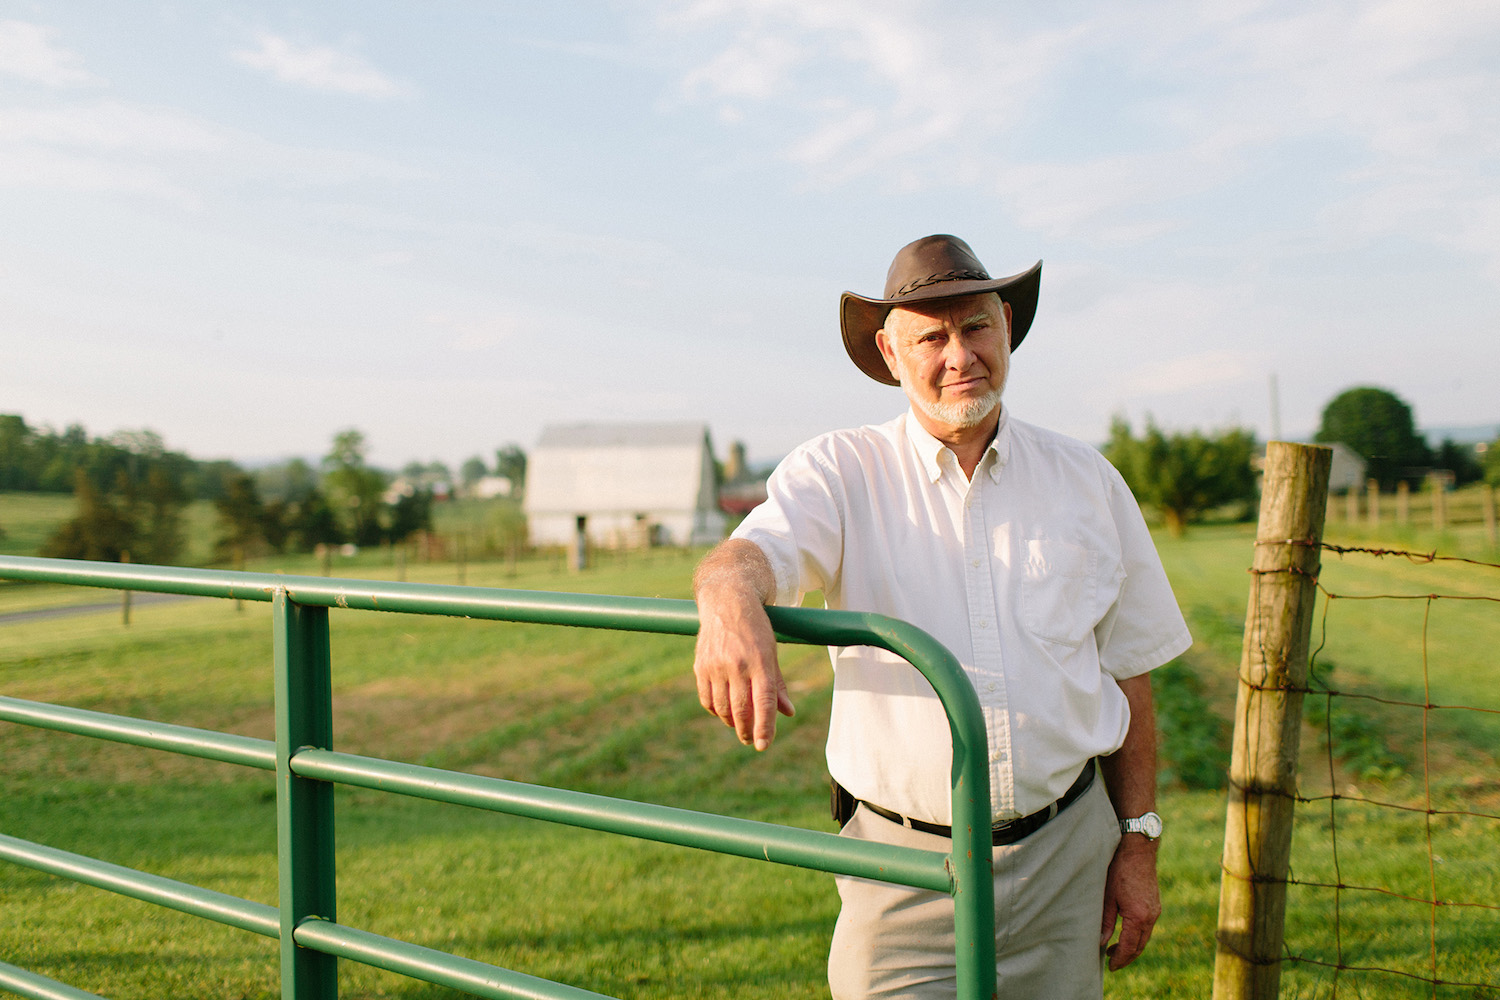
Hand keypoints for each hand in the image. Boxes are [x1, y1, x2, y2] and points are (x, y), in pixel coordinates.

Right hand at [693, 593, 793, 749]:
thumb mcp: (772, 652)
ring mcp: (716, 665)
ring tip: (739, 726)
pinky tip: (723, 711)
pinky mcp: (700, 665)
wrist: (727, 602)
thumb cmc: (755, 629)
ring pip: (722, 707)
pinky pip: (707, 698)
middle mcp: (737, 664)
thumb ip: (778, 684)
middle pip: (741, 709)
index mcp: (760, 660)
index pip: (764, 702)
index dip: (765, 727)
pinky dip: (715, 710)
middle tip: (751, 740)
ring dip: (731, 722)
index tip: (764, 745)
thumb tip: (788, 713)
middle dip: (747, 731)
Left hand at [1099, 838, 1159, 970]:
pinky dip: (1137, 935)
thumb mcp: (1107, 897)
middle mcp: (1151, 916)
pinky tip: (1126, 933)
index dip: (1120, 959)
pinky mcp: (1155, 904)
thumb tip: (1101, 942)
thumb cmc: (1118, 870)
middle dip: (1127, 957)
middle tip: (1112, 963)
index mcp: (1138, 917)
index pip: (1130, 947)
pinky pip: (1147, 926)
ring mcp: (1155, 910)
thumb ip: (1106, 922)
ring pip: (1145, 937)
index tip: (1110, 967)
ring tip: (1115, 950)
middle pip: (1140, 946)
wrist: (1137, 849)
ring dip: (1132, 947)